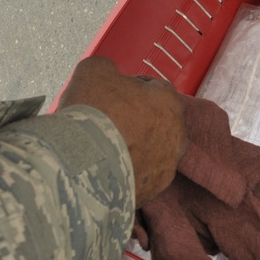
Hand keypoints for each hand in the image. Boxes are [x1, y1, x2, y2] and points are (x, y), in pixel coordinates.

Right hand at [57, 57, 186, 207]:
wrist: (81, 164)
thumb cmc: (93, 112)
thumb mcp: (94, 70)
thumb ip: (107, 68)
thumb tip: (107, 74)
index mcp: (170, 102)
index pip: (155, 88)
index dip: (132, 88)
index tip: (113, 93)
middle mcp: (177, 135)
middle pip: (156, 121)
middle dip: (136, 120)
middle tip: (107, 121)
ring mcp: (167, 166)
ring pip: (151, 151)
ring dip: (133, 148)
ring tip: (103, 149)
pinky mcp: (153, 191)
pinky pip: (141, 177)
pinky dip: (127, 173)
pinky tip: (105, 169)